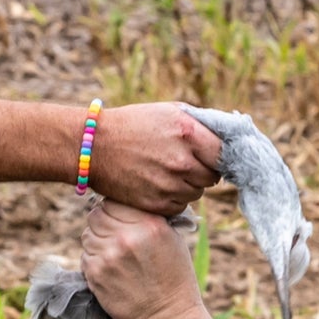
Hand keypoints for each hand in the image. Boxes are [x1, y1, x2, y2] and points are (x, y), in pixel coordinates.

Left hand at [81, 202, 213, 318]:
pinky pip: (85, 255)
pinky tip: (111, 269)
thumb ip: (146, 218)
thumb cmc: (174, 276)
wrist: (168, 315)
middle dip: (103, 223)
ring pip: (87, 235)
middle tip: (113, 235)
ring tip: (114, 254)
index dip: (114, 208)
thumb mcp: (171, 238)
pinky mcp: (95, 274)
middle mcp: (126, 237)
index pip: (114, 201)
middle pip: (95, 215)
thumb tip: (124, 202)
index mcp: (149, 224)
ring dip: (97, 241)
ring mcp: (108, 256)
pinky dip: (94, 259)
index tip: (118, 216)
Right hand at [87, 104, 222, 215]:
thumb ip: (200, 125)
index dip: (218, 155)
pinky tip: (156, 185)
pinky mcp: (156, 204)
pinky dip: (172, 198)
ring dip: (186, 186)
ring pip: (197, 193)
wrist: (91, 147)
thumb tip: (227, 138)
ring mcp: (169, 185)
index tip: (209, 156)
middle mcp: (182, 161)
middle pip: (212, 177)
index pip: (225, 154)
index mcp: (188, 134)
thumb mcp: (169, 112)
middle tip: (182, 163)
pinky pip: (180, 206)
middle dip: (201, 171)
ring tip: (164, 173)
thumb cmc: (131, 125)